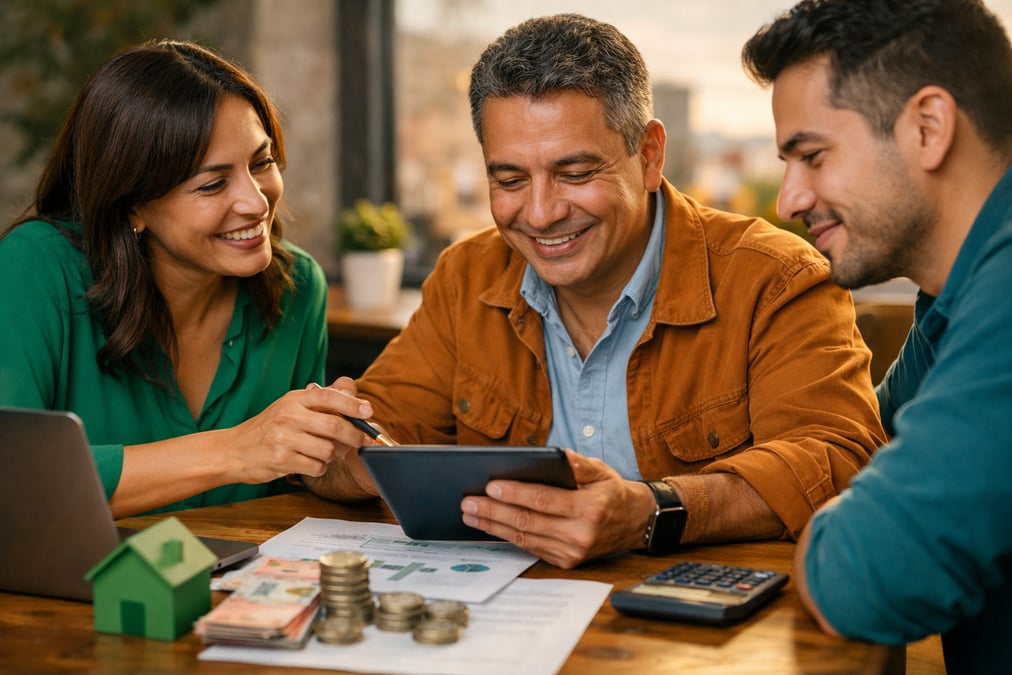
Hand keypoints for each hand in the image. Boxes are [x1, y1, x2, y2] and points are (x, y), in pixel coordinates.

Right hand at [225, 377, 375, 484]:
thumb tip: (352, 392)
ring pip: (328, 449)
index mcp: (294, 399)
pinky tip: (309, 463)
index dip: (352, 403)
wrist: (234, 450)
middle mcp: (289, 416)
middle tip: (360, 441)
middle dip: (354, 435)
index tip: (368, 411)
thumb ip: (319, 400)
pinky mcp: (282, 460)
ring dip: (333, 455)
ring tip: (323, 453)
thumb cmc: (268, 428)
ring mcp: (284, 439)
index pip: (329, 396)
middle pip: (335, 425)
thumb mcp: (290, 406)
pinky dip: (319, 467)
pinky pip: (317, 467)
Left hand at [460, 449, 655, 568]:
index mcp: (589, 508)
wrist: (635, 523)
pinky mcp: (566, 562)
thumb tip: (554, 456)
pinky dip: (509, 537)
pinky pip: (532, 548)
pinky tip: (491, 527)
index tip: (490, 486)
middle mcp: (580, 534)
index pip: (543, 500)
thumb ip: (577, 463)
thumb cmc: (612, 492)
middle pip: (528, 522)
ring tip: (471, 515)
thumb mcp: (600, 470)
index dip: (515, 494)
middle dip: (494, 512)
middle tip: (468, 503)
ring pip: (525, 538)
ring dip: (494, 527)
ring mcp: (572, 552)